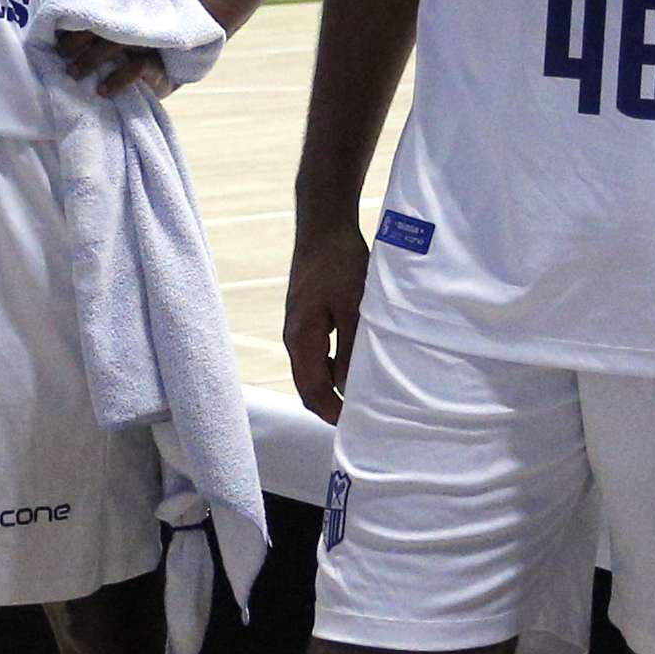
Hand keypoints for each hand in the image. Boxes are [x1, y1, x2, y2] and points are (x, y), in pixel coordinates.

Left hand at [52, 27, 177, 103]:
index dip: (72, 25)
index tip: (55, 40)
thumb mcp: (114, 45)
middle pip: (101, 24)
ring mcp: (146, 42)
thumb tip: (57, 43)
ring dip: (91, 58)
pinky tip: (103, 91)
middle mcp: (132, 26)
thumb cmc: (135, 57)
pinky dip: (117, 79)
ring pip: (116, 42)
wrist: (174, 70)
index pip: (93, 13)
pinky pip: (137, 67)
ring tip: (74, 74)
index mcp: (120, 18)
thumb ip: (92, 40)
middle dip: (77, 39)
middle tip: (61, 56)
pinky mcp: (158, 64)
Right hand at [282, 215, 367, 422]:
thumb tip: (347, 386)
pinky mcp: (307, 318)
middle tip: (360, 420)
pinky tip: (353, 369)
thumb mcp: (353, 308)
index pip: (312, 391)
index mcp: (301, 339)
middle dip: (330, 406)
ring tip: (360, 398)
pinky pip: (317, 354)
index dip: (332, 412)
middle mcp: (294, 338)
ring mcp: (298, 328)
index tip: (355, 426)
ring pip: (312, 371)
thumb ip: (351, 348)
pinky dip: (331, 369)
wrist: (323, 227)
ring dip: (332, 388)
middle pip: (308, 386)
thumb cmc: (340, 263)